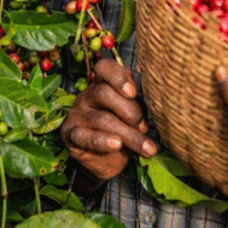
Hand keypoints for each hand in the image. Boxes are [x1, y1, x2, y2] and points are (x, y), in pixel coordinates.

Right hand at [61, 59, 157, 185]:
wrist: (106, 159)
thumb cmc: (122, 128)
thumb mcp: (132, 113)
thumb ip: (138, 105)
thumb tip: (157, 110)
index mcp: (102, 83)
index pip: (104, 68)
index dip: (118, 77)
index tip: (133, 92)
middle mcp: (87, 96)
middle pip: (104, 93)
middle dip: (130, 111)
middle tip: (144, 126)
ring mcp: (78, 115)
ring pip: (101, 119)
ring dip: (128, 134)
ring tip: (147, 148)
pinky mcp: (71, 135)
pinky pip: (84, 136)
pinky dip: (102, 141)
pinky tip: (117, 145)